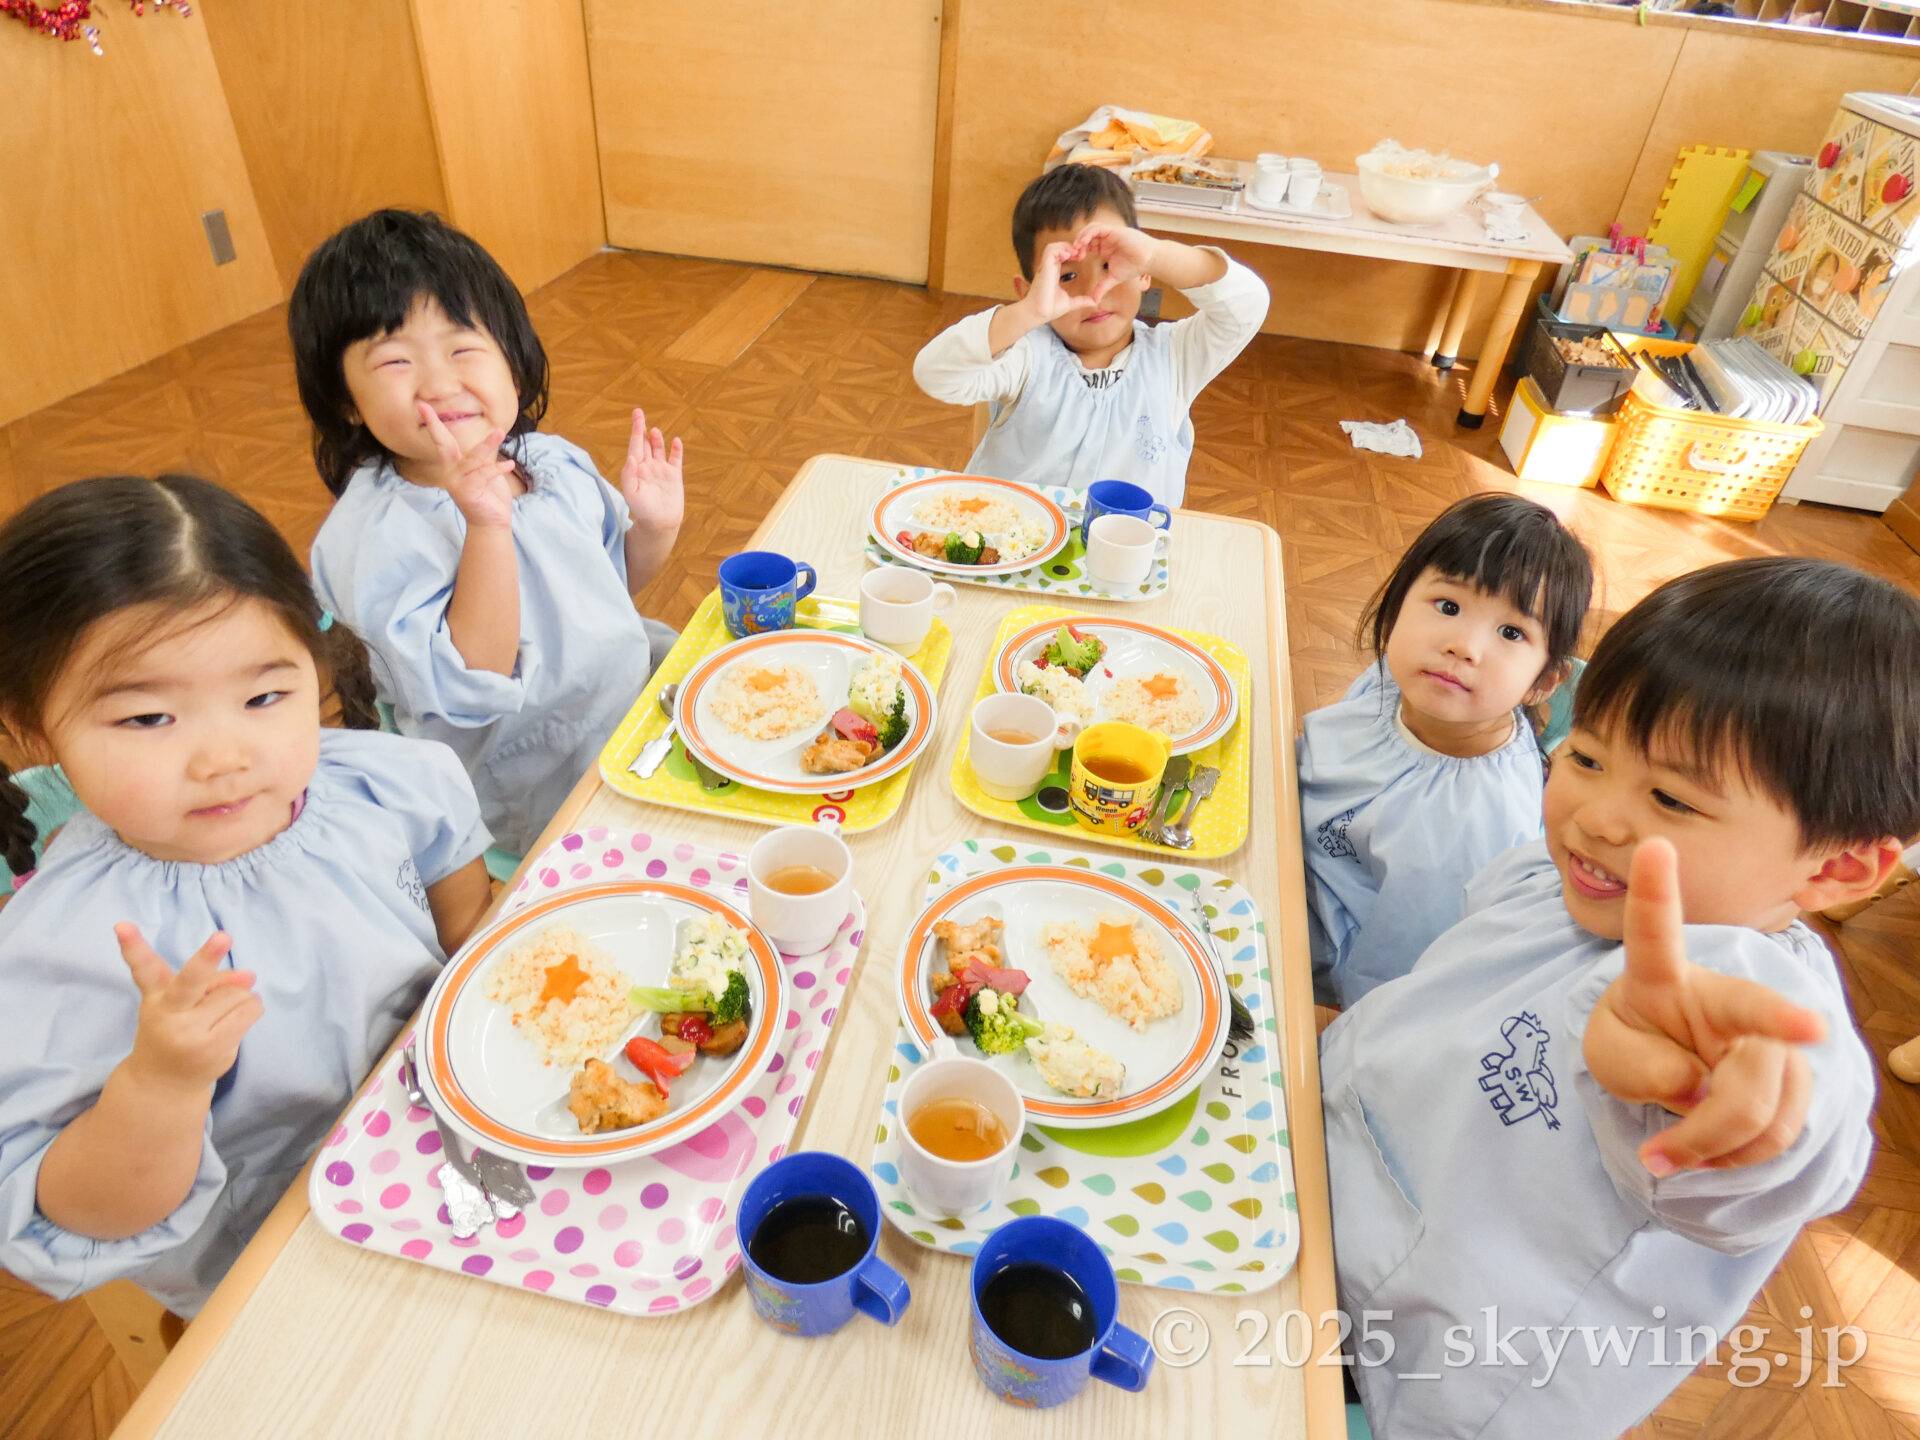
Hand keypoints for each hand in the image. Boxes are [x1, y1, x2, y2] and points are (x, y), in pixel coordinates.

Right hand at [116, 924, 262, 1092]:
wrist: (163, 1084)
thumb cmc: (174, 1029)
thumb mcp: (180, 1003)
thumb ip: (209, 981)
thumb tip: (249, 977)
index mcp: (155, 998)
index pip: (144, 969)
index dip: (133, 946)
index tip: (122, 925)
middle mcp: (170, 1015)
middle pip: (191, 981)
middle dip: (207, 958)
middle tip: (223, 936)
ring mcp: (192, 1034)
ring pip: (235, 992)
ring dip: (240, 994)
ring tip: (223, 1010)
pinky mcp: (215, 1049)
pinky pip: (249, 1011)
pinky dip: (250, 1007)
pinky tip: (236, 1019)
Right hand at [419, 405, 516, 530]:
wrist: (492, 523)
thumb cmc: (490, 495)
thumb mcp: (487, 471)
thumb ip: (484, 456)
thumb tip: (492, 435)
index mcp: (455, 465)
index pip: (443, 441)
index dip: (433, 423)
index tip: (422, 405)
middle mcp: (452, 473)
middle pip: (443, 445)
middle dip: (435, 426)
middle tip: (425, 406)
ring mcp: (457, 483)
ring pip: (472, 459)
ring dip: (487, 445)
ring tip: (500, 432)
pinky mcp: (468, 493)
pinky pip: (484, 475)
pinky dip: (497, 469)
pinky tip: (510, 464)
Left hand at [617, 407, 683, 533]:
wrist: (660, 523)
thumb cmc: (643, 511)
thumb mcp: (631, 494)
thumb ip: (628, 475)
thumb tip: (632, 457)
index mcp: (636, 469)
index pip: (635, 445)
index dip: (636, 430)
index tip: (636, 416)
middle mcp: (648, 467)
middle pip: (644, 444)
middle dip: (641, 429)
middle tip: (639, 413)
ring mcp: (661, 470)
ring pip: (658, 449)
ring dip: (656, 439)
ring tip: (654, 430)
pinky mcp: (674, 476)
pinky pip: (675, 459)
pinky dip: (676, 450)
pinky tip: (676, 441)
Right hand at [1019, 240, 1113, 324]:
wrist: (1039, 313)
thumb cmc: (1049, 309)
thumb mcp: (1070, 303)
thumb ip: (1081, 300)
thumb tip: (1094, 302)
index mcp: (1053, 273)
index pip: (1061, 255)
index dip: (1072, 252)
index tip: (1082, 258)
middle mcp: (1048, 268)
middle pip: (1057, 247)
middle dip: (1070, 247)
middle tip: (1082, 254)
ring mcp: (1045, 267)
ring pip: (1053, 247)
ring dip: (1065, 246)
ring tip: (1076, 253)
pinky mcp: (1044, 268)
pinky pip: (1050, 251)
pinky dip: (1060, 249)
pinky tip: (1069, 255)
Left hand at [1070, 220, 1158, 287]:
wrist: (1148, 260)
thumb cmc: (1134, 267)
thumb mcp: (1113, 279)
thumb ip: (1102, 287)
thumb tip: (1094, 301)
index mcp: (1103, 247)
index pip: (1086, 245)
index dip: (1078, 251)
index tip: (1074, 260)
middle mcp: (1105, 239)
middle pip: (1085, 236)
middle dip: (1077, 244)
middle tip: (1073, 254)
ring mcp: (1109, 233)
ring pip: (1090, 229)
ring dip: (1081, 237)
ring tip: (1077, 248)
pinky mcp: (1114, 230)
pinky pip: (1097, 228)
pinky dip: (1089, 233)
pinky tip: (1084, 242)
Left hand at [1583, 838, 1825, 1175]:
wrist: (1673, 1068)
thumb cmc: (1634, 1045)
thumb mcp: (1608, 1057)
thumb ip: (1637, 1066)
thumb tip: (1699, 1084)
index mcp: (1659, 975)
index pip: (1653, 928)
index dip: (1656, 888)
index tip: (1655, 844)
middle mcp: (1721, 995)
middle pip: (1748, 1028)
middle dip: (1722, 1107)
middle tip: (1666, 1158)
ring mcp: (1765, 1036)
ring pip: (1764, 1099)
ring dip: (1716, 1145)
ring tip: (1673, 1154)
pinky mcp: (1792, 1075)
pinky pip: (1780, 1128)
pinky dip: (1741, 1155)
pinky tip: (1713, 1153)